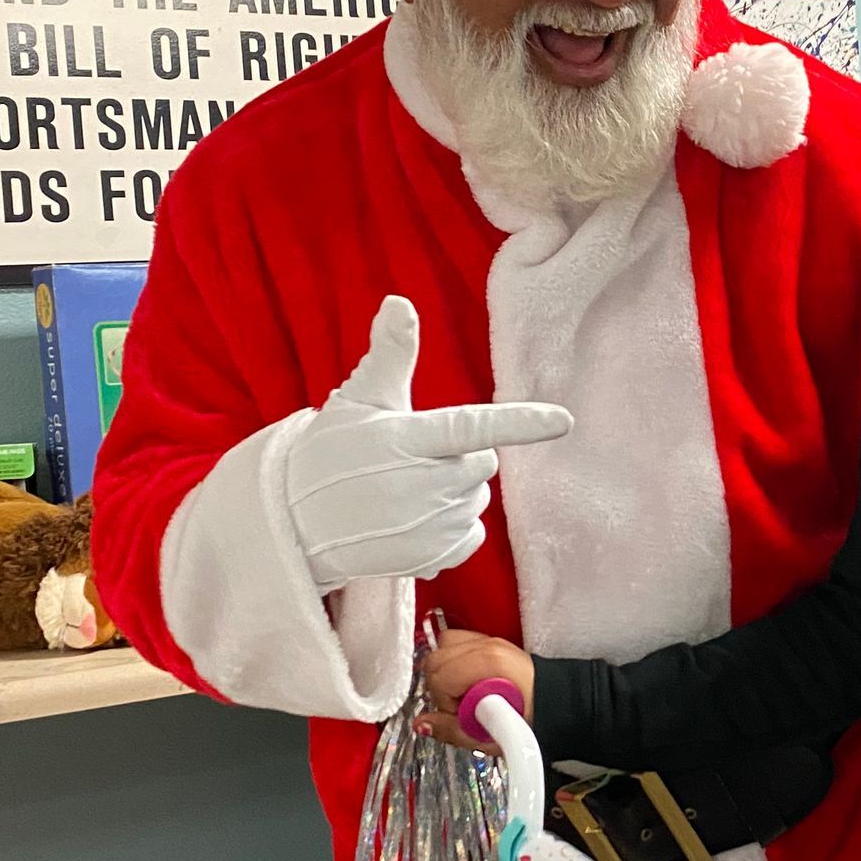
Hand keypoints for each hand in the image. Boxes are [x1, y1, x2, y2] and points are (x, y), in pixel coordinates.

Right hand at [285, 298, 570, 594]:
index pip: (474, 427)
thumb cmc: (330, 453)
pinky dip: (453, 528)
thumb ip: (391, 354)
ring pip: (478, 499)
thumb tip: (400, 302)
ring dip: (455, 492)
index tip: (564, 421)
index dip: (521, 423)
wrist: (296, 523)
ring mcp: (427, 526)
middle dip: (461, 457)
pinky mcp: (429, 558)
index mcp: (409, 439)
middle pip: (484, 463)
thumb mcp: (358, 399)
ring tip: (406, 491)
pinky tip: (415, 521)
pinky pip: (471, 536)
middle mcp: (422, 486)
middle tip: (414, 459)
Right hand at [420, 630, 534, 746]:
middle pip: (434, 660)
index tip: (460, 716)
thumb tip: (421, 724)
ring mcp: (489, 640)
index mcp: (487, 664)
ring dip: (445, 672)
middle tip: (459, 707)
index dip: (443, 704)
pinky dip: (453, 661)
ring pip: (441, 647)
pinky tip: (468, 680)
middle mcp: (487, 646)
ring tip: (464, 693)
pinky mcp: (489, 641)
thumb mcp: (487, 737)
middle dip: (440, 688)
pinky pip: (455, 643)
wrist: (553, 704)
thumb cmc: (527, 720)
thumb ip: (451, 730)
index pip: (438, 678)